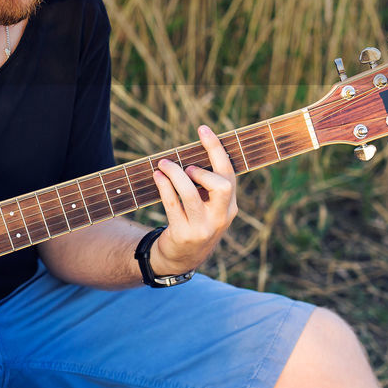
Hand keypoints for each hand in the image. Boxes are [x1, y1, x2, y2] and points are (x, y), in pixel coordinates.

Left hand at [151, 125, 237, 274]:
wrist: (182, 258)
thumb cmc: (194, 221)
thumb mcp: (208, 207)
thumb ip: (206, 184)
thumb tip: (188, 151)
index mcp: (230, 206)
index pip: (229, 173)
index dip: (216, 149)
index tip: (203, 128)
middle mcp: (221, 217)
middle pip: (222, 186)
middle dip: (202, 170)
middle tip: (186, 166)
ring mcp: (203, 227)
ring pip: (192, 195)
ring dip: (175, 176)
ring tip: (163, 164)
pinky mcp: (184, 234)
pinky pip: (173, 206)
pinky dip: (164, 188)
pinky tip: (157, 176)